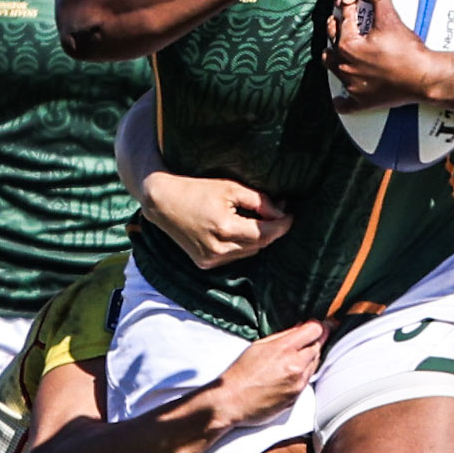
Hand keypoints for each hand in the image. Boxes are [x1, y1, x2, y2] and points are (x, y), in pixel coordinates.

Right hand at [142, 172, 291, 269]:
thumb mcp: (229, 188)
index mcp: (225, 228)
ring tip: (258, 220)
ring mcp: (210, 259)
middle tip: (277, 211)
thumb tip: (281, 211)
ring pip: (249, 253)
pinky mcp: (204, 264)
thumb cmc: (196, 190)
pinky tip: (237, 230)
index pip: (265, 233)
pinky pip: (234, 257)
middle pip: (259, 244)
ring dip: (257, 239)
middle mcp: (218, 249)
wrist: (163, 203)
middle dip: (272, 229)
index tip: (291, 214)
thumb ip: (258, 201)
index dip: (282, 225)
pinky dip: (241, 246)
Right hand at [210, 320, 326, 427]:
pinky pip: (308, 378)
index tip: (319, 326)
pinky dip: (303, 372)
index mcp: (285, 349)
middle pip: (319, 346)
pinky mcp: (298, 396)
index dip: (319, 326)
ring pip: (315, 363)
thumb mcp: (259, 345)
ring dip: (309, 357)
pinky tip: (289, 371)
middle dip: (314, 341)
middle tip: (307, 339)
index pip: (315, 330)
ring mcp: (299, 382)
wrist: (233, 400)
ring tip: (293, 356)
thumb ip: (283, 335)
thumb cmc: (241, 373)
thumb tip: (300, 327)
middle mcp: (296, 366)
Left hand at [325, 0, 453, 110]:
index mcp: (348, 46)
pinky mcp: (361, 101)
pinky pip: (344, 103)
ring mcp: (352, 85)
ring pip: (333, 69)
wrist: (424, 78)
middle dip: (336, 32)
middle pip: (332, 45)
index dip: (346, 9)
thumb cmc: (408, 52)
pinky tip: (341, 96)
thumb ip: (379, 0)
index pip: (343, 22)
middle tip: (341, 24)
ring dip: (334, 59)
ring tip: (339, 51)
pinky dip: (342, 99)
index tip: (347, 3)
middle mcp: (345, 66)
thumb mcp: (391, 20)